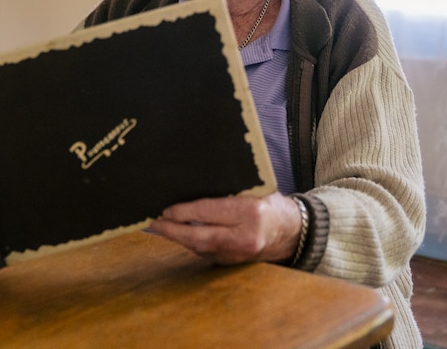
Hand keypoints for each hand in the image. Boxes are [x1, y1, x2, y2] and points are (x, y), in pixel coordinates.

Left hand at [149, 193, 300, 264]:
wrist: (292, 232)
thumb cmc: (270, 204)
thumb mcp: (254, 189)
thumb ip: (228, 190)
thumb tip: (191, 184)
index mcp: (250, 212)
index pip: (209, 212)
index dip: (183, 212)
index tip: (166, 210)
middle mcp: (245, 236)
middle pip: (200, 236)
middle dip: (173, 230)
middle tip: (154, 223)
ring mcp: (240, 254)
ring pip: (201, 248)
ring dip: (179, 238)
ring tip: (161, 228)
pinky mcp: (235, 263)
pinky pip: (208, 253)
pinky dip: (192, 244)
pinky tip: (180, 235)